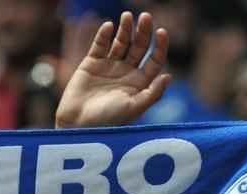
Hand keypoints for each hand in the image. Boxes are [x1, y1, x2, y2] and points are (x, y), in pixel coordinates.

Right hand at [54, 11, 170, 128]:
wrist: (78, 124)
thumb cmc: (107, 120)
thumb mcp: (134, 108)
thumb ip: (152, 94)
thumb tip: (168, 76)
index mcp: (140, 83)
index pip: (155, 60)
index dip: (160, 46)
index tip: (161, 32)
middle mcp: (126, 72)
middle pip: (139, 47)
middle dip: (143, 31)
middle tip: (145, 17)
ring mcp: (109, 66)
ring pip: (121, 42)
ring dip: (125, 28)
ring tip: (127, 16)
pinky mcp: (91, 63)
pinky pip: (99, 45)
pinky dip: (104, 35)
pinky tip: (108, 26)